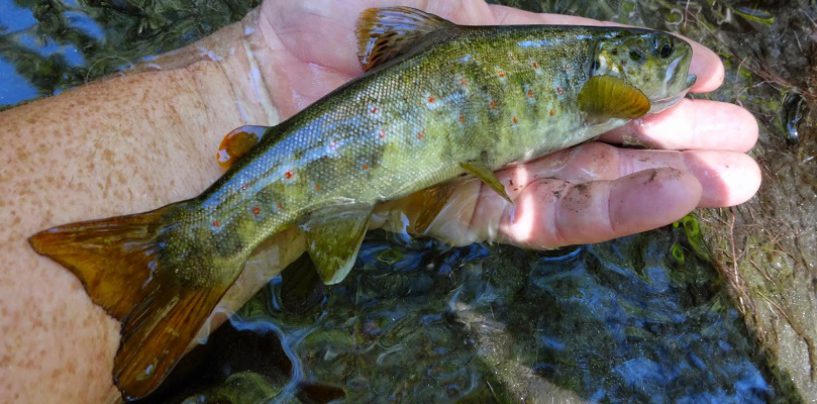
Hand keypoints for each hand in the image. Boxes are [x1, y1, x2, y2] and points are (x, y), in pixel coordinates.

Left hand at [253, 0, 759, 247]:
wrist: (268, 91)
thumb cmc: (329, 22)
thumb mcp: (431, 0)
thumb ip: (503, 19)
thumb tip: (584, 32)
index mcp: (498, 59)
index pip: (587, 67)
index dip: (645, 69)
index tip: (703, 70)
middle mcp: (502, 114)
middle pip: (602, 127)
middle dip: (675, 132)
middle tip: (746, 135)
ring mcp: (490, 164)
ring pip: (591, 176)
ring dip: (664, 176)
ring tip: (737, 174)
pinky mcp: (471, 211)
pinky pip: (552, 215)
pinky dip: (615, 207)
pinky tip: (674, 194)